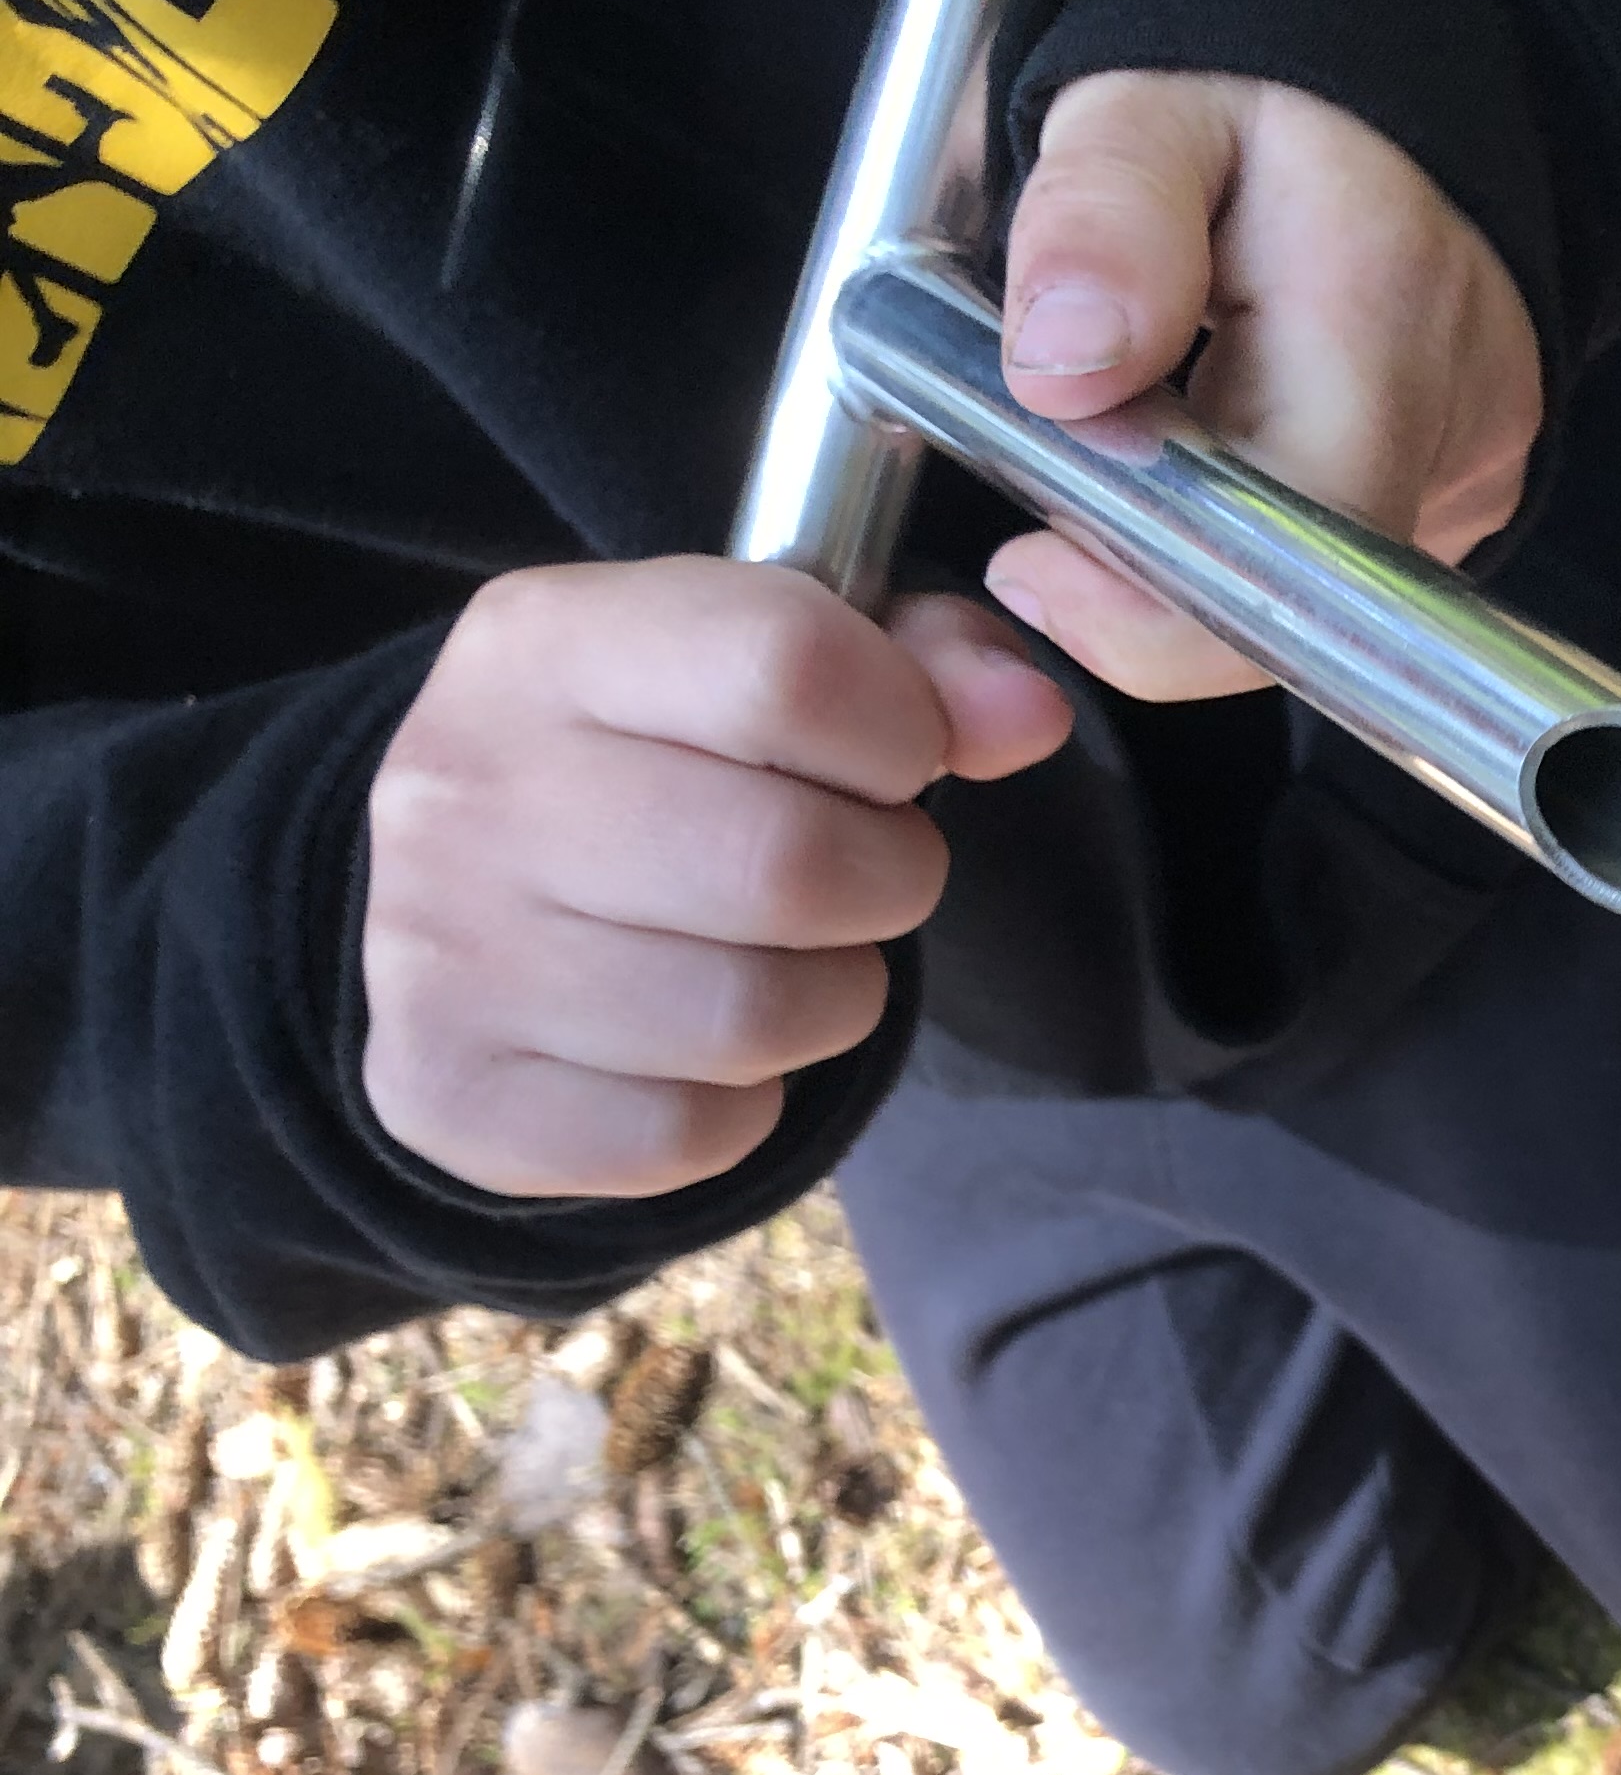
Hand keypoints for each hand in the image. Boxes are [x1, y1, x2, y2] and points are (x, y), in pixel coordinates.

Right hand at [363, 559, 1074, 1199]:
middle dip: (887, 881)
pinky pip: (690, 1134)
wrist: (454, 900)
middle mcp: (467, 785)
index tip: (894, 759)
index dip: (901, 729)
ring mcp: (441, 949)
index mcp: (545, 640)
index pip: (787, 666)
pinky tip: (703, 1043)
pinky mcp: (452, 1094)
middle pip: (788, 863)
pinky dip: (742, 1104)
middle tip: (861, 876)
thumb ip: (917, 663)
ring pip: (754, 1019)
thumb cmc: (652, 765)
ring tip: (787, 956)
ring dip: (827, 1000)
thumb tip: (1025, 712)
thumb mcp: (761, 665)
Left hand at [985, 70, 1545, 701]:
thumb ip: (1098, 224)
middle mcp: (1455, 423)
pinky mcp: (1470, 499)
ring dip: (1197, 542)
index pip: (1285, 568)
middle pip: (1287, 606)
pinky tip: (1232, 431)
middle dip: (1145, 572)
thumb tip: (1064, 373)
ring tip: (1164, 414)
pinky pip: (1340, 566)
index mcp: (1375, 321)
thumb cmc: (1269, 104)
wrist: (1401, 99)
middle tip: (1067, 465)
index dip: (1144, 614)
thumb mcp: (1144, 111)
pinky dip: (1255, 526)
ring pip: (1306, 596)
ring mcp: (1474, 477)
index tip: (1032, 563)